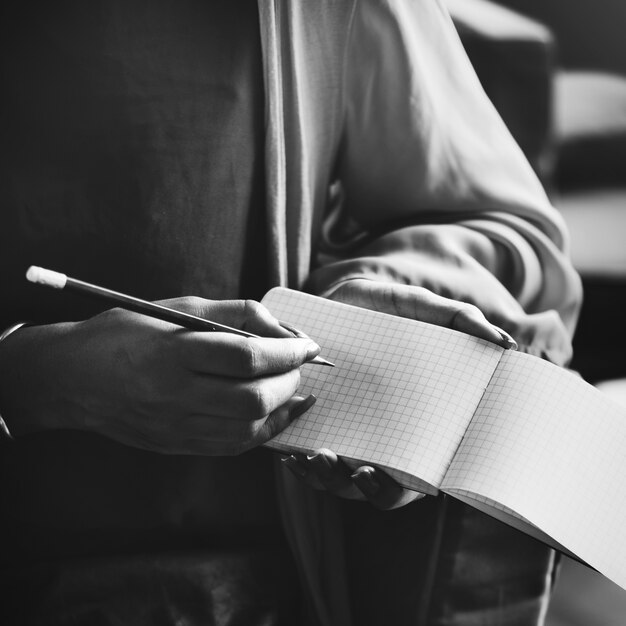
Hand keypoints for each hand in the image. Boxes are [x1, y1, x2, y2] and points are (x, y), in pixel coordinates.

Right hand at [0, 298, 318, 454]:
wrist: (74, 378)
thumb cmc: (127, 332)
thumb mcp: (178, 307)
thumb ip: (235, 313)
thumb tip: (283, 330)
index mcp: (173, 352)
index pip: (247, 357)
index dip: (288, 351)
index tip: (308, 345)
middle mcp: (174, 394)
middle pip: (253, 399)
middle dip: (289, 382)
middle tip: (300, 365)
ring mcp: (175, 426)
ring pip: (247, 431)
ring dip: (283, 411)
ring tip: (295, 390)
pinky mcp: (176, 445)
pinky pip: (232, 447)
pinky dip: (263, 432)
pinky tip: (276, 414)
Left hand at [280, 279, 516, 508]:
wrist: (337, 296)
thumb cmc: (385, 309)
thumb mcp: (421, 307)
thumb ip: (459, 320)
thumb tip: (504, 343)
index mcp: (410, 423)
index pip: (413, 474)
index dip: (401, 485)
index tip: (385, 472)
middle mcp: (377, 436)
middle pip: (373, 486)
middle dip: (361, 486)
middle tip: (353, 469)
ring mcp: (343, 434)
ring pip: (334, 479)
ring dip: (324, 477)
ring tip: (316, 456)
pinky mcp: (311, 424)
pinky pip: (303, 457)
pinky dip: (296, 461)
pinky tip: (289, 452)